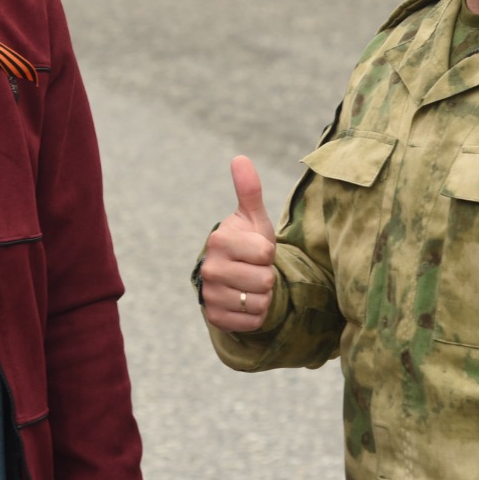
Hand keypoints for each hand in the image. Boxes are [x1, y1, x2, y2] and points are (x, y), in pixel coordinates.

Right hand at [199, 155, 277, 331]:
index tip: (257, 251)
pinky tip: (246, 302)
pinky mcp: (216, 318)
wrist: (232, 278)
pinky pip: (254, 321)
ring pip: (260, 302)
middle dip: (267, 276)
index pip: (265, 252)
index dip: (268, 253)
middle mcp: (210, 269)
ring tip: (251, 285)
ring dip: (263, 295)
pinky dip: (256, 314)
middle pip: (264, 280)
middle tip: (254, 270)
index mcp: (219, 240)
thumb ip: (249, 190)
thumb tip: (240, 158)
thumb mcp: (252, 218)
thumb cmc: (247, 244)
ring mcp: (210, 295)